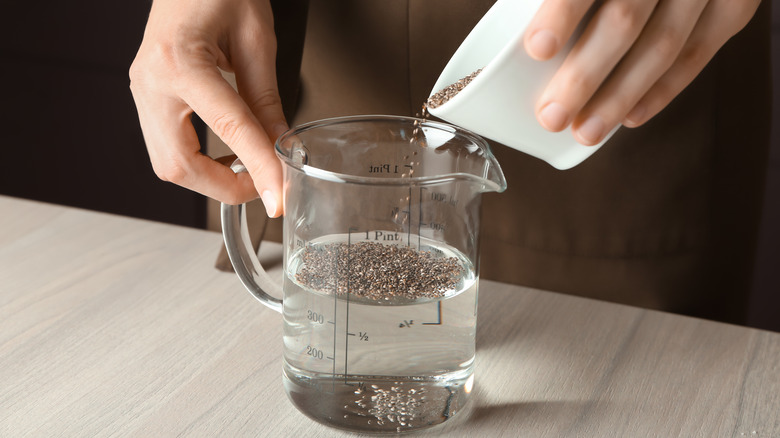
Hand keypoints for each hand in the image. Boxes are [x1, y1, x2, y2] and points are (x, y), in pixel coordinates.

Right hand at [129, 0, 284, 215]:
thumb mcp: (256, 39)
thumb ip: (266, 99)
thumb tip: (282, 145)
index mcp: (180, 61)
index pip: (229, 130)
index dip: (259, 169)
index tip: (278, 196)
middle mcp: (151, 81)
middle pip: (179, 165)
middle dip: (224, 187)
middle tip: (263, 187)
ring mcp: (142, 90)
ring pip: (167, 164)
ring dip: (209, 179)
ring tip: (247, 171)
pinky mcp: (145, 94)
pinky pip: (165, 146)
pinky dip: (197, 162)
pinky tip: (224, 156)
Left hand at [524, 0, 760, 144]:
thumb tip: (516, 16)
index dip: (563, 12)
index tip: (537, 49)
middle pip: (625, 18)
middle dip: (585, 76)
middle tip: (552, 115)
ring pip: (663, 45)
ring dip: (621, 96)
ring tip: (586, 131)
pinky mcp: (736, 2)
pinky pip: (699, 51)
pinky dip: (664, 89)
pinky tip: (632, 116)